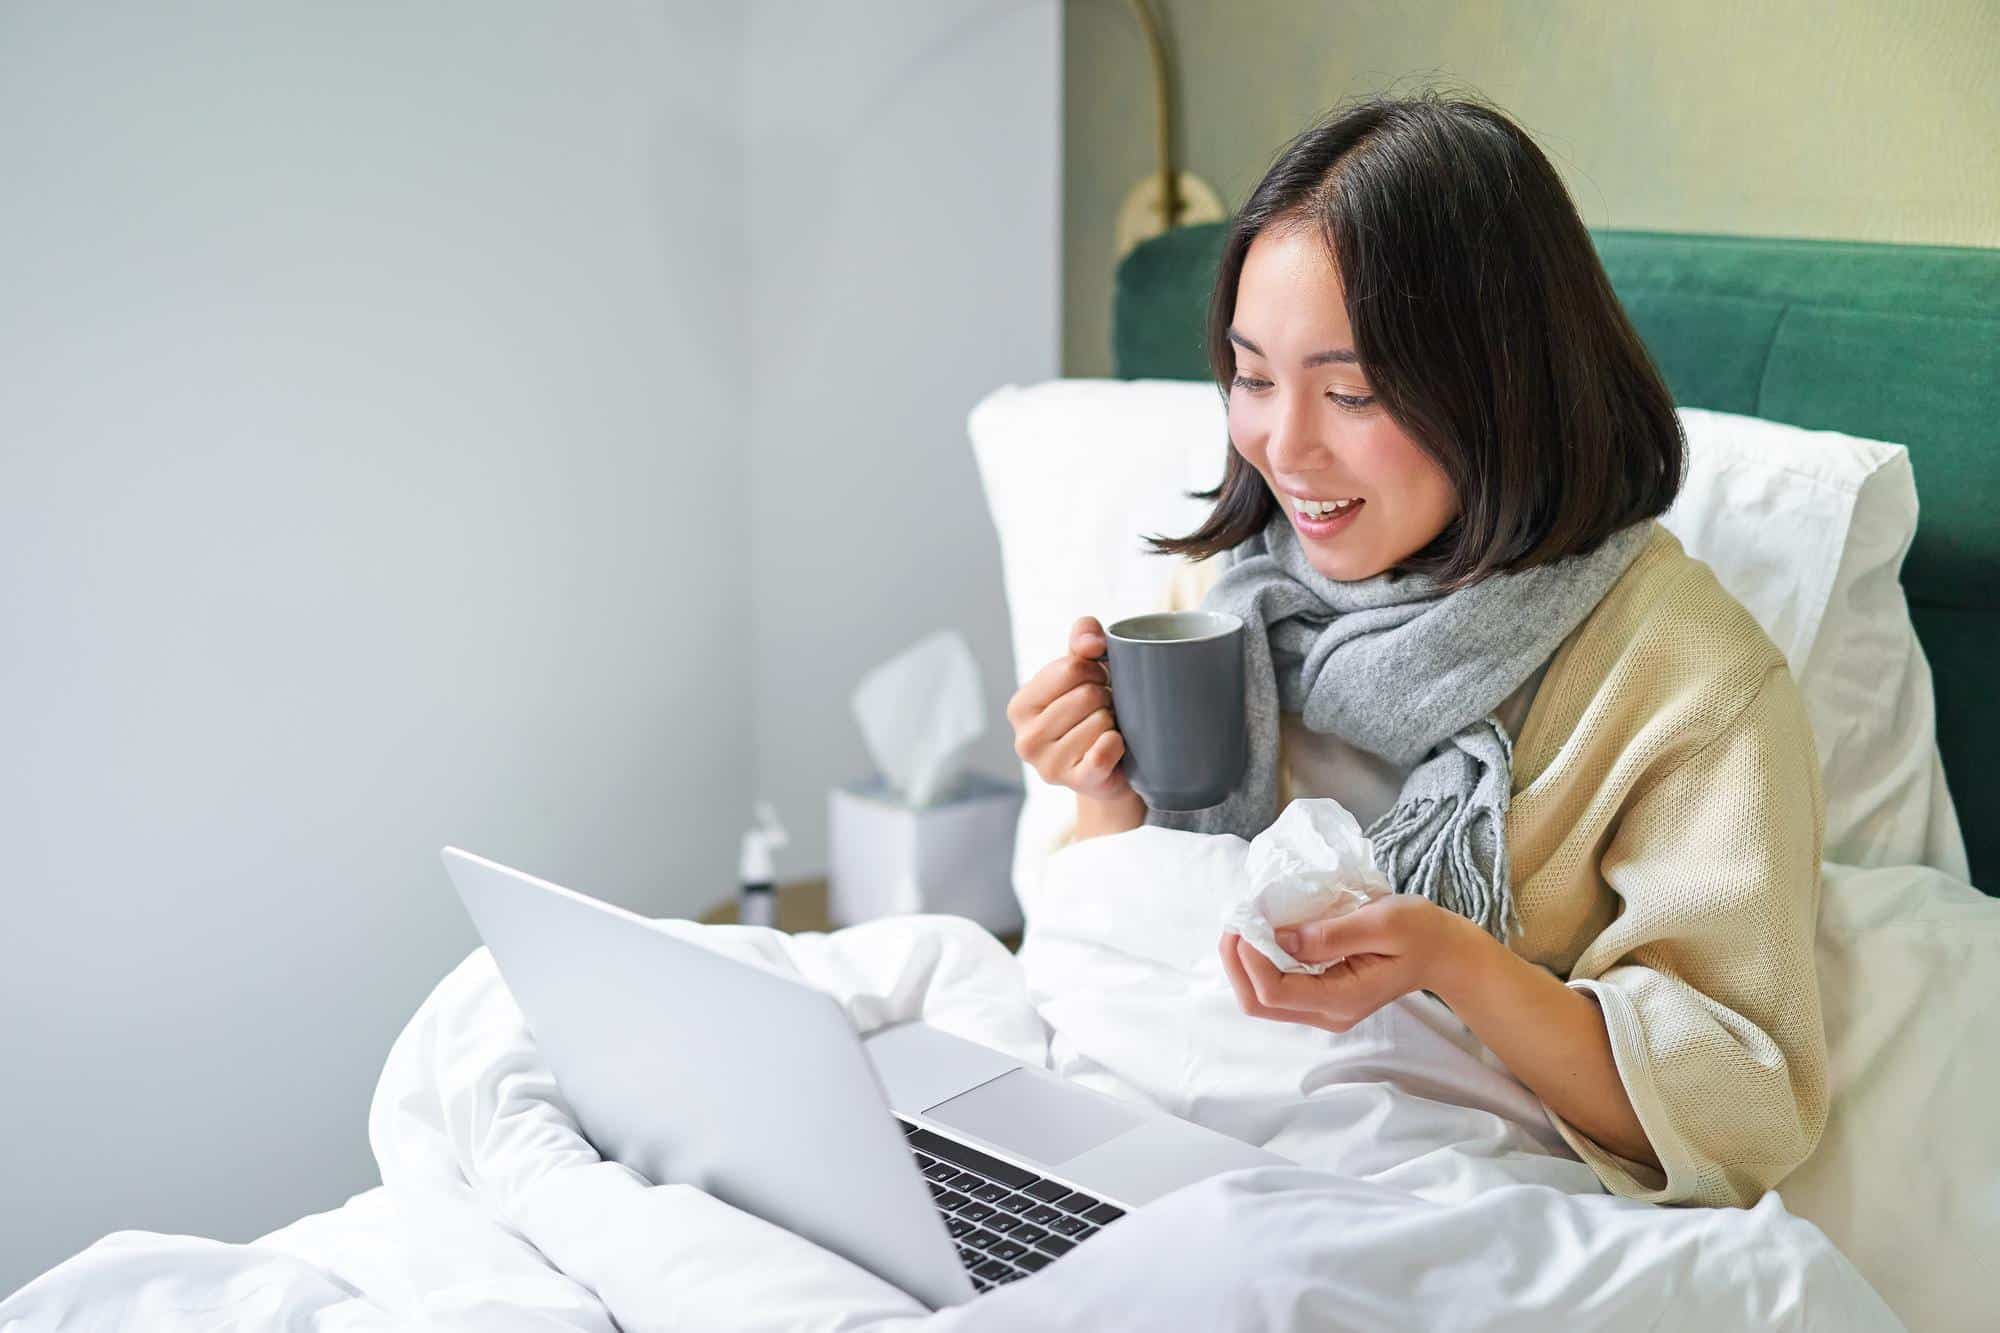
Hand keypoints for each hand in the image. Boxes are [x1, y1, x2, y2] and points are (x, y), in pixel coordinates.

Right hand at [1006, 616, 1135, 804]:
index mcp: (1019, 706)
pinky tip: (1114, 747)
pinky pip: (1105, 750)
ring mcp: (1048, 766)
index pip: (1070, 668)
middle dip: (1106, 698)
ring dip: (1114, 722)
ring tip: (1107, 731)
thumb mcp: (1082, 671)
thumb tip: (1092, 643)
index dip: (1095, 670)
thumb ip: (1082, 640)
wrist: (1110, 770)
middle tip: (1104, 711)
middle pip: (1087, 695)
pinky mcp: (1076, 783)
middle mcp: (1025, 739)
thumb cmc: (1091, 714)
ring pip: (1101, 722)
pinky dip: (1118, 744)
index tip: (1097, 683)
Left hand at [1217, 895, 1477, 1032]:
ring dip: (1242, 962)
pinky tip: (1262, 932)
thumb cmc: (1419, 932)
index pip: (1274, 991)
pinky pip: (1274, 987)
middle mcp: (1327, 1014)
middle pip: (1257, 1003)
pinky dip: (1258, 961)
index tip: (1250, 918)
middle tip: (1236, 919)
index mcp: (1343, 999)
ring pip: (1260, 999)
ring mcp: (1321, 1009)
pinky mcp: (1318, 997)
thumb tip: (1280, 937)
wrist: (1441, 953)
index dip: (1250, 957)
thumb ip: (1332, 933)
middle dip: (1235, 962)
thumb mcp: (1383, 921)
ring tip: (1245, 922)